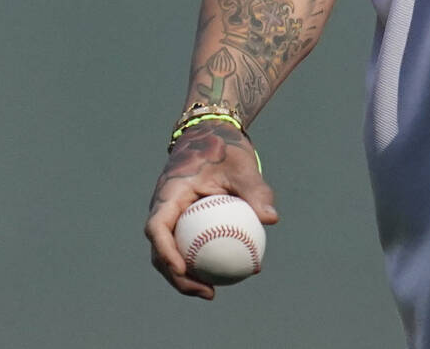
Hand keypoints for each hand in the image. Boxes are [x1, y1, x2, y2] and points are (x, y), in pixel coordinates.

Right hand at [144, 121, 276, 299]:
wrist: (212, 137)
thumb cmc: (226, 150)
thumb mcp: (243, 167)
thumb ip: (256, 191)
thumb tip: (271, 219)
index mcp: (169, 193)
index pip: (157, 226)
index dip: (165, 250)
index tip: (183, 268)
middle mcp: (164, 208)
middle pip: (159, 250)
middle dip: (176, 277)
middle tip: (207, 291)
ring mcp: (171, 217)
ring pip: (170, 254)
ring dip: (185, 278)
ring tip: (212, 293)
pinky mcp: (181, 223)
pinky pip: (186, 247)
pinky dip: (199, 263)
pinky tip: (224, 276)